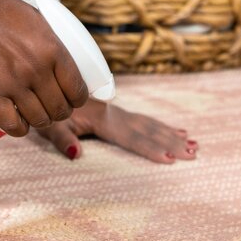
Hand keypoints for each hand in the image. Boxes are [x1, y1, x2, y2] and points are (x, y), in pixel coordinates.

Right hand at [0, 0, 88, 136]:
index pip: (77, 89)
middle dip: (61, 113)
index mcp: (52, 49)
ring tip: (37, 116)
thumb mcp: (37, 19)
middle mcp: (36, 69)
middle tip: (54, 109)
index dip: (78, 100)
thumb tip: (67, 60)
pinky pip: (12, 124)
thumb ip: (52, 42)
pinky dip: (19, 129)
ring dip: (41, 121)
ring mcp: (13, 83)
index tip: (73, 100)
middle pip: (60, 109)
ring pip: (39, 119)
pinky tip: (20, 124)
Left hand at [37, 100, 198, 162]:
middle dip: (171, 142)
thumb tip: (75, 154)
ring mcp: (117, 113)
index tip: (170, 159)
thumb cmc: (45, 109)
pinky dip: (163, 127)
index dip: (150, 148)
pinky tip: (180, 132)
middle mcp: (113, 114)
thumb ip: (60, 139)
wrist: (45, 82)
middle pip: (147, 130)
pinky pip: (144, 121)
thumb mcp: (47, 126)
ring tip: (195, 145)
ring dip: (172, 135)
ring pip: (150, 124)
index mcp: (101, 120)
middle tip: (194, 153)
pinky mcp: (115, 113)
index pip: (130, 137)